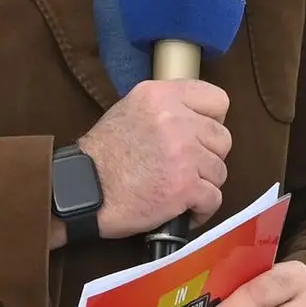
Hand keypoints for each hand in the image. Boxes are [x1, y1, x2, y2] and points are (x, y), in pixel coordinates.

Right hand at [75, 80, 229, 236]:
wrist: (82, 190)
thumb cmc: (103, 155)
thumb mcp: (130, 110)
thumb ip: (166, 108)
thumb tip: (197, 118)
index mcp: (162, 96)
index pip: (217, 99)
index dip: (213, 121)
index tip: (200, 136)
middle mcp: (176, 119)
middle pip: (223, 139)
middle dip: (208, 157)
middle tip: (187, 168)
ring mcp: (183, 153)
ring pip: (220, 171)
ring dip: (204, 184)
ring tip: (180, 190)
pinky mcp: (185, 186)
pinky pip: (213, 198)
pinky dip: (201, 209)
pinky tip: (184, 210)